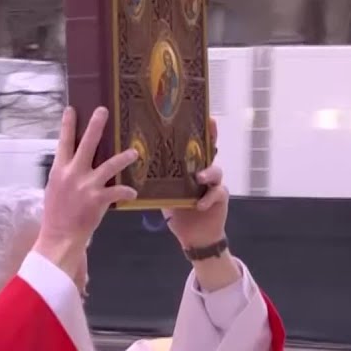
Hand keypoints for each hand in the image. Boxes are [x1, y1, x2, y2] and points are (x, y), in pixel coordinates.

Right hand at [34, 106, 137, 278]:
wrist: (59, 236)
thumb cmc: (56, 214)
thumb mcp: (54, 189)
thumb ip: (64, 174)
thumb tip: (72, 164)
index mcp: (59, 170)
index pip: (63, 142)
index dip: (67, 124)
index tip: (72, 109)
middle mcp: (73, 173)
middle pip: (86, 143)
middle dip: (95, 125)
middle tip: (103, 110)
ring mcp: (86, 185)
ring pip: (109, 165)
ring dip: (123, 157)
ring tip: (134, 152)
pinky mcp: (98, 199)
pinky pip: (118, 191)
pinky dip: (127, 191)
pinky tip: (133, 193)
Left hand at [165, 117, 227, 248]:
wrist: (194, 236)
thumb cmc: (179, 212)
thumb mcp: (163, 194)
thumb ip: (154, 181)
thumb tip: (130, 168)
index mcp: (190, 169)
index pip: (193, 146)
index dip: (196, 130)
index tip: (197, 115)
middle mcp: (204, 172)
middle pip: (210, 150)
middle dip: (211, 137)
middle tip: (211, 124)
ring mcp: (214, 184)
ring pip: (216, 171)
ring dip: (207, 173)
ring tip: (199, 178)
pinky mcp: (220, 198)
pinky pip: (216, 194)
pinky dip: (207, 199)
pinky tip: (199, 205)